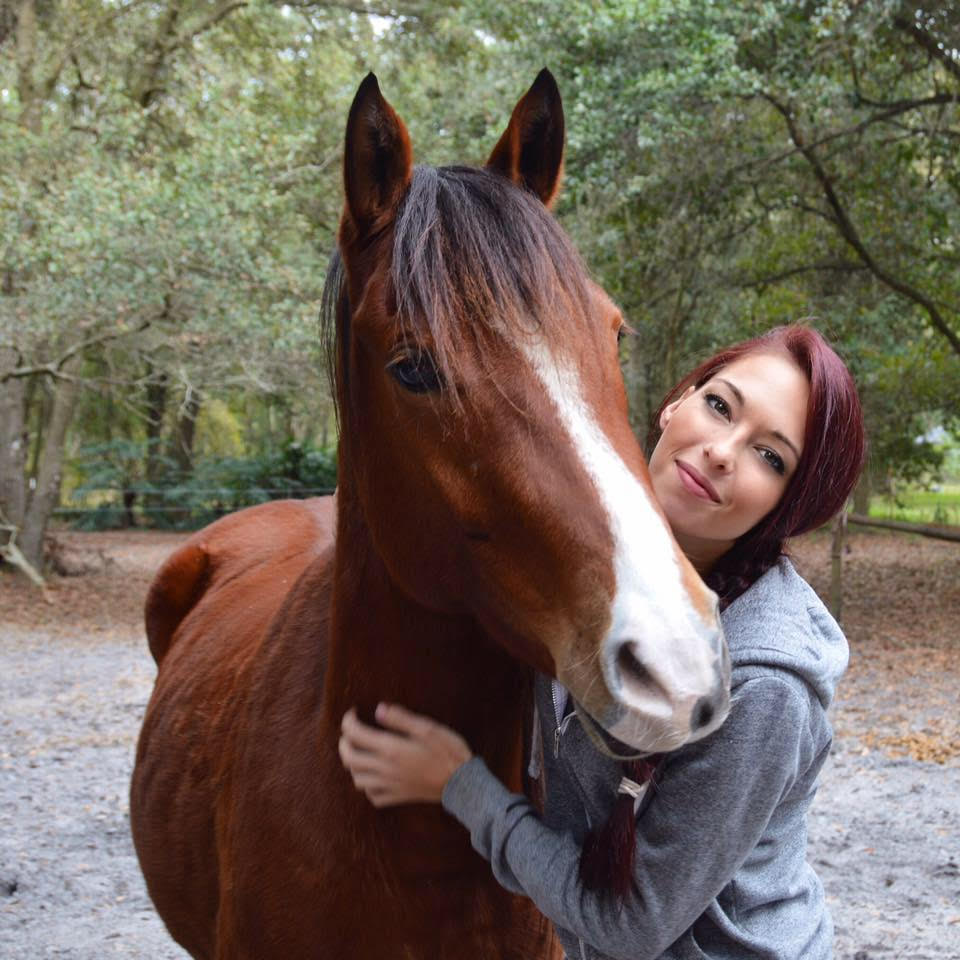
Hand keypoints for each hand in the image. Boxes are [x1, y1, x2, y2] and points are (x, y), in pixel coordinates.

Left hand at [338, 703, 472, 806]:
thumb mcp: (427, 728)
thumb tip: (378, 709)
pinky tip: (374, 776)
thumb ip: (400, 719)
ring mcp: (390, 785)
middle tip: (349, 732)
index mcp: (391, 749)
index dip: (349, 721)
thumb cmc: (447, 751)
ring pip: (357, 778)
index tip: (353, 712)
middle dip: (344, 742)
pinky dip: (367, 785)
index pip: (355, 734)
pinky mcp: (398, 797)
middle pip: (349, 758)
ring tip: (360, 751)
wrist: (462, 783)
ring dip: (352, 764)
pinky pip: (373, 796)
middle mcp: (385, 769)